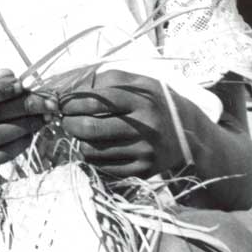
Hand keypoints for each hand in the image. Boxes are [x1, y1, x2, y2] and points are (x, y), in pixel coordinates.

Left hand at [57, 69, 186, 178]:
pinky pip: (102, 167)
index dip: (71, 103)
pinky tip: (97, 147)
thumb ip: (104, 80)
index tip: (62, 104)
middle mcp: (145, 126)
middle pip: (89, 128)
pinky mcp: (142, 171)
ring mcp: (144, 151)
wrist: (189, 134)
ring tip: (82, 133)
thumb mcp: (138, 83)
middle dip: (68, 124)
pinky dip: (92, 157)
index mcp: (142, 100)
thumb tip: (68, 89)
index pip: (95, 102)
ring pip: (91, 150)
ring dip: (79, 141)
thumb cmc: (154, 103)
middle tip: (66, 120)